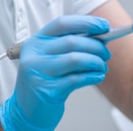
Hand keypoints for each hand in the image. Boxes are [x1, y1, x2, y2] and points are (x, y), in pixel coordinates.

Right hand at [0, 15, 110, 130]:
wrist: (26, 110)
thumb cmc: (44, 80)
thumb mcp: (50, 58)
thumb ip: (69, 46)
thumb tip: (100, 37)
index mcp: (36, 41)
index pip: (62, 24)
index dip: (86, 23)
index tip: (104, 26)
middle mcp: (34, 54)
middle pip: (71, 41)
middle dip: (95, 45)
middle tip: (106, 53)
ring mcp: (39, 72)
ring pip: (75, 59)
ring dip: (95, 61)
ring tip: (102, 66)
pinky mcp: (47, 90)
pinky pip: (76, 79)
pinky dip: (92, 76)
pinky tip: (98, 76)